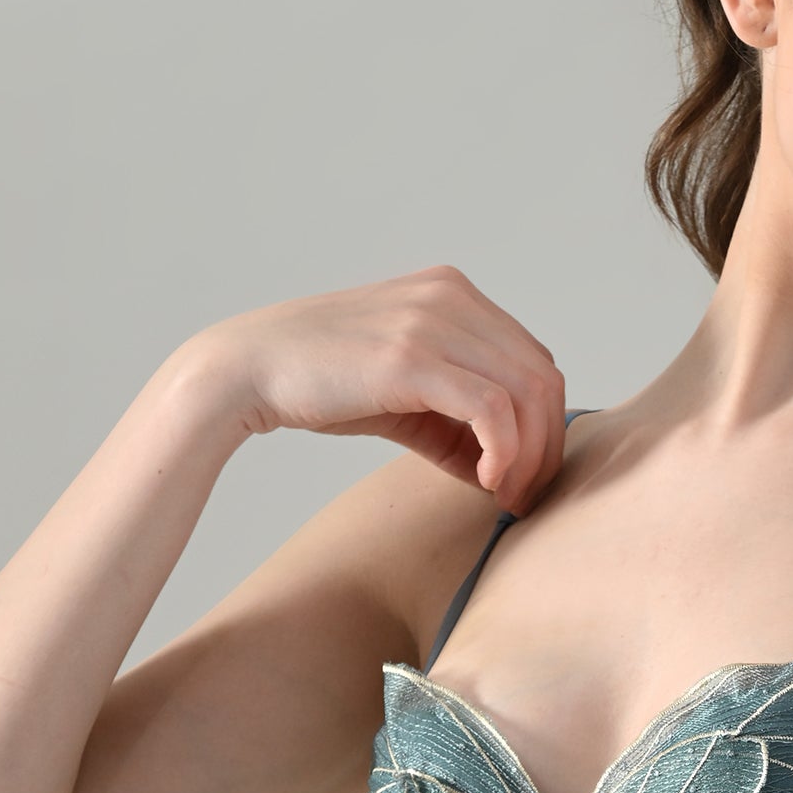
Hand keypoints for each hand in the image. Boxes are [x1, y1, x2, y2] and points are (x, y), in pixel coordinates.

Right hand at [188, 264, 567, 510]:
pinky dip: (504, 451)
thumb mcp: (403, 397)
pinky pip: (492, 408)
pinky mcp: (411, 357)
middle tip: (525, 497)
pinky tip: (486, 480)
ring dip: (529, 455)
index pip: (532, 361)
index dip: (543, 425)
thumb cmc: (321, 384)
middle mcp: (451, 297)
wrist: (247, 369)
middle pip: (541, 376)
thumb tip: (501, 470)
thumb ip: (455, 421)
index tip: (524, 477)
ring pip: (527, 392)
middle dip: (545, 445)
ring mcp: (432, 321)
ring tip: (506, 496)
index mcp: (453, 294)